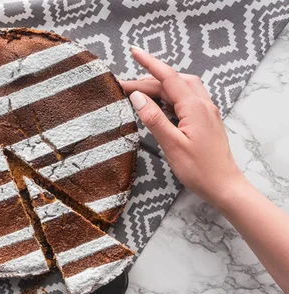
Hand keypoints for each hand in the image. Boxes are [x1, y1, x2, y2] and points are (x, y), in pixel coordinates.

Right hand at [121, 46, 246, 207]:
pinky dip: (170, 96)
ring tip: (139, 92)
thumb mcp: (171, 144)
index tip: (134, 52)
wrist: (225, 186)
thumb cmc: (199, 169)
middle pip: (173, 82)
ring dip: (160, 86)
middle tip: (123, 87)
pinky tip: (159, 105)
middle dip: (148, 80)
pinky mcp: (206, 121)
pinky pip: (186, 99)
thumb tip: (137, 97)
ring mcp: (206, 112)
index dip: (150, 63)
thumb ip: (154, 118)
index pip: (168, 77)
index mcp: (194, 107)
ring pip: (182, 88)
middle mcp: (202, 104)